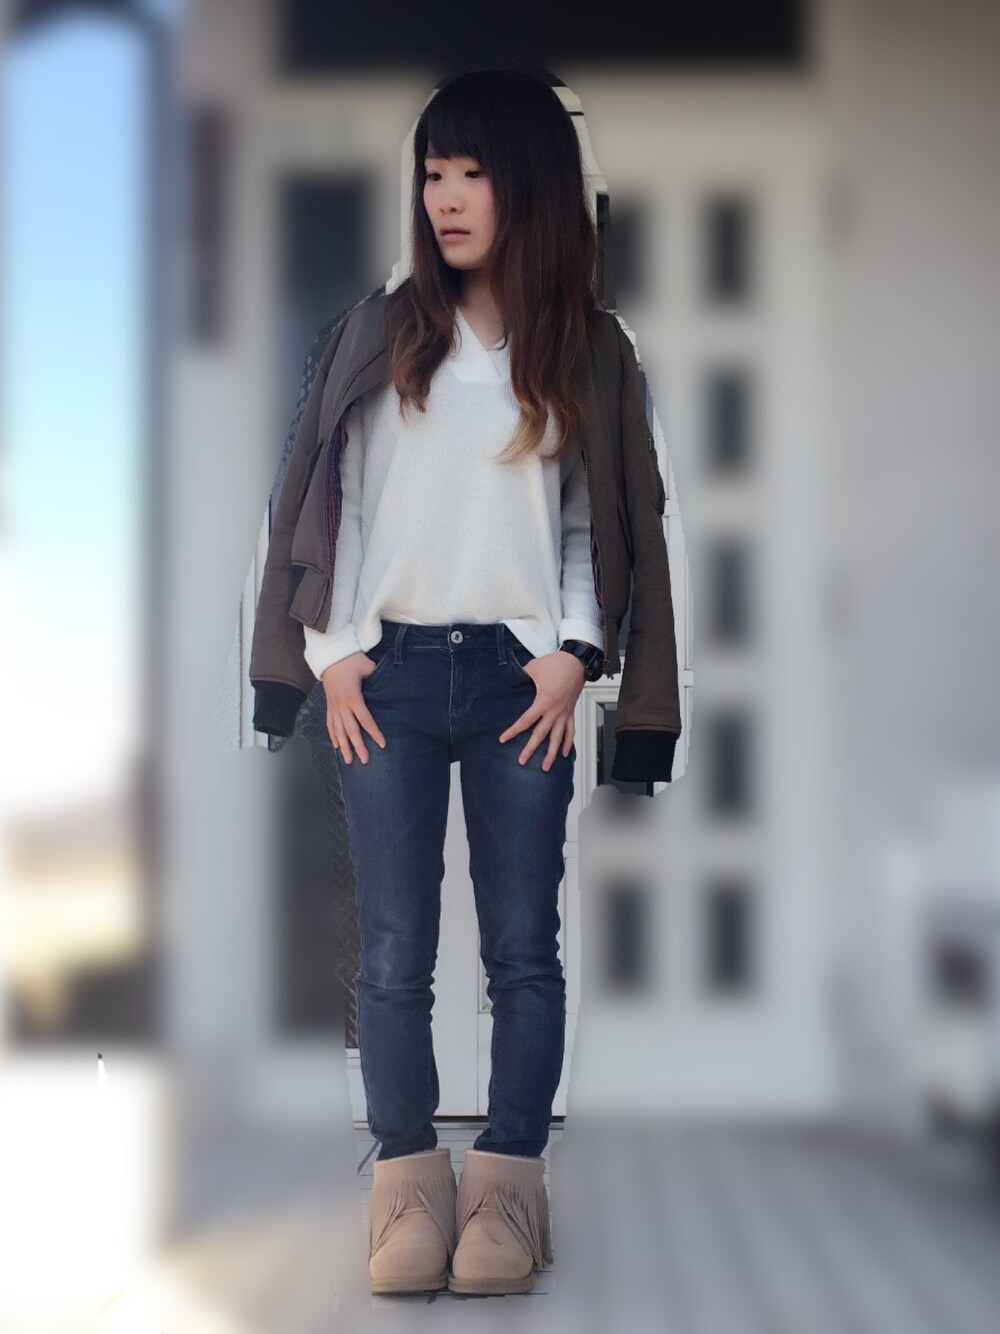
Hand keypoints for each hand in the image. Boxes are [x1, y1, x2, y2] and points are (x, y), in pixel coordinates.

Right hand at [321, 652, 386, 763]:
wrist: (329, 655)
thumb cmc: (350, 660)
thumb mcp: (367, 666)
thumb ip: (376, 677)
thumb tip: (388, 685)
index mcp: (353, 698)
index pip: (365, 720)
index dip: (374, 733)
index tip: (382, 744)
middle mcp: (342, 705)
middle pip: (351, 730)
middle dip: (358, 747)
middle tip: (364, 761)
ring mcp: (334, 706)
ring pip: (338, 730)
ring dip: (343, 746)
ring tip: (348, 760)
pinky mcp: (329, 705)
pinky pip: (330, 723)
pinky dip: (332, 735)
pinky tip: (335, 746)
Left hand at [498, 651, 585, 771]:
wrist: (577, 661)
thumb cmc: (556, 664)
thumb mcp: (533, 668)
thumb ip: (520, 677)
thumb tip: (508, 680)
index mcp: (544, 702)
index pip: (526, 721)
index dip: (513, 731)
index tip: (503, 739)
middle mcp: (555, 711)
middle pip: (541, 735)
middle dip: (531, 749)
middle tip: (522, 761)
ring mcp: (565, 714)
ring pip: (558, 738)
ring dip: (552, 754)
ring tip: (545, 767)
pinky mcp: (571, 712)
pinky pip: (571, 731)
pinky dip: (569, 743)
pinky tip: (566, 754)